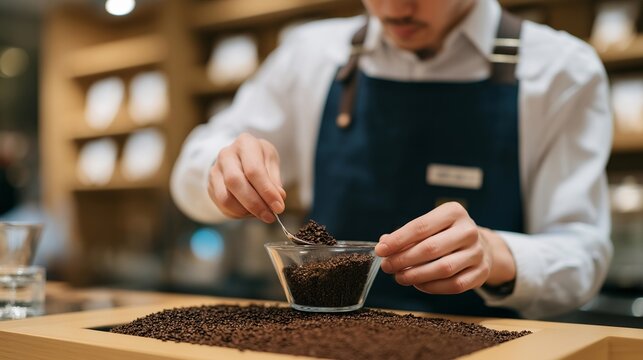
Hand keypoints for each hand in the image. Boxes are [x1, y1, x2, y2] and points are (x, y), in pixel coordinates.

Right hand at [208, 133, 285, 222]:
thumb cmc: (259, 159)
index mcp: (245, 144)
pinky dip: (237, 213)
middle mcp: (226, 155)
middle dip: (254, 203)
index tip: (278, 207)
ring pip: (225, 197)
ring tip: (260, 213)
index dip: (266, 191)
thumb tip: (278, 198)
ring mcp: (215, 171)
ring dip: (245, 211)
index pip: (253, 170)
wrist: (240, 156)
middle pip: (235, 182)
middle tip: (269, 216)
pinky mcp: (210, 186)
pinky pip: (222, 205)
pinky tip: (249, 212)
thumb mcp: (271, 162)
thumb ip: (275, 180)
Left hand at [375, 202, 515, 293]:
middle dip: (403, 259)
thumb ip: (406, 234)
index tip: (380, 250)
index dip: (398, 240)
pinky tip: (418, 284)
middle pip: (430, 248)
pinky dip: (432, 287)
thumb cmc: (445, 235)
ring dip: (416, 276)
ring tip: (399, 277)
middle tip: (387, 266)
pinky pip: (454, 285)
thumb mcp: (429, 226)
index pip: (420, 226)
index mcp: (454, 212)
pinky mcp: (481, 272)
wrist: (480, 246)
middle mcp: (469, 230)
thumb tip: (383, 244)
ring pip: (443, 268)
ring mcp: (477, 252)